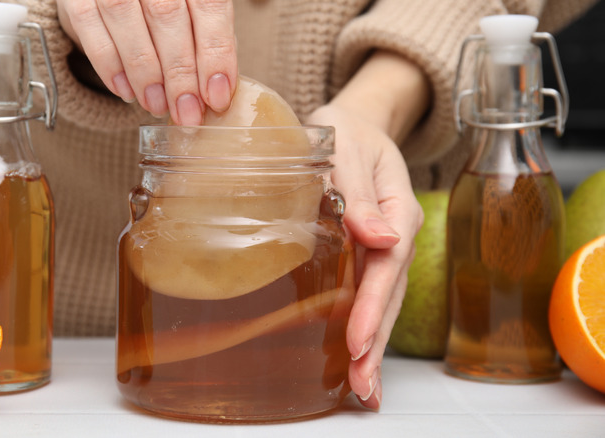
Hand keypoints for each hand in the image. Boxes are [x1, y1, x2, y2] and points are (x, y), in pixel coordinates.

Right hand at [57, 0, 237, 124]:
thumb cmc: (162, 13)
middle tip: (186, 112)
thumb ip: (207, 46)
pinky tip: (126, 91)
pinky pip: (90, 26)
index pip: (209, 7)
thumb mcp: (192, 21)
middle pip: (168, 15)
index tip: (216, 96)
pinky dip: (110, 64)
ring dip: (144, 71)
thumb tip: (218, 92)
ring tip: (156, 106)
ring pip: (126, 18)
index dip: (215, 54)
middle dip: (179, 72)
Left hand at [306, 50, 429, 409]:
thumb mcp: (346, 147)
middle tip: (362, 386)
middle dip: (376, 342)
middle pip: (391, 295)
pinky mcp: (370, 254)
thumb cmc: (346, 130)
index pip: (387, 263)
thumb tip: (378, 236)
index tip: (355, 340)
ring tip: (364, 390)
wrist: (355, 123)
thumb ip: (356, 190)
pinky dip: (367, 329)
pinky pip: (372, 295)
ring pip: (385, 302)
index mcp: (395, 208)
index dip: (372, 304)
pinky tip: (357, 360)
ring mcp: (387, 247)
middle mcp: (396, 234)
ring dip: (374, 347)